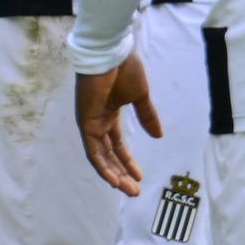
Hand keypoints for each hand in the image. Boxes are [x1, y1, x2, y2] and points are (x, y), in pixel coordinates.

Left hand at [75, 53, 162, 196]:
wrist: (111, 53)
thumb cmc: (124, 69)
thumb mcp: (140, 97)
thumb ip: (147, 116)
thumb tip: (158, 136)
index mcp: (109, 113)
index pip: (116, 145)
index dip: (127, 161)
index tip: (139, 177)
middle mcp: (98, 120)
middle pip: (107, 154)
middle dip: (120, 173)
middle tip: (134, 191)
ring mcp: (90, 121)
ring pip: (99, 156)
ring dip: (112, 174)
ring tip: (127, 190)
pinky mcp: (85, 121)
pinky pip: (92, 150)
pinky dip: (101, 165)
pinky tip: (113, 179)